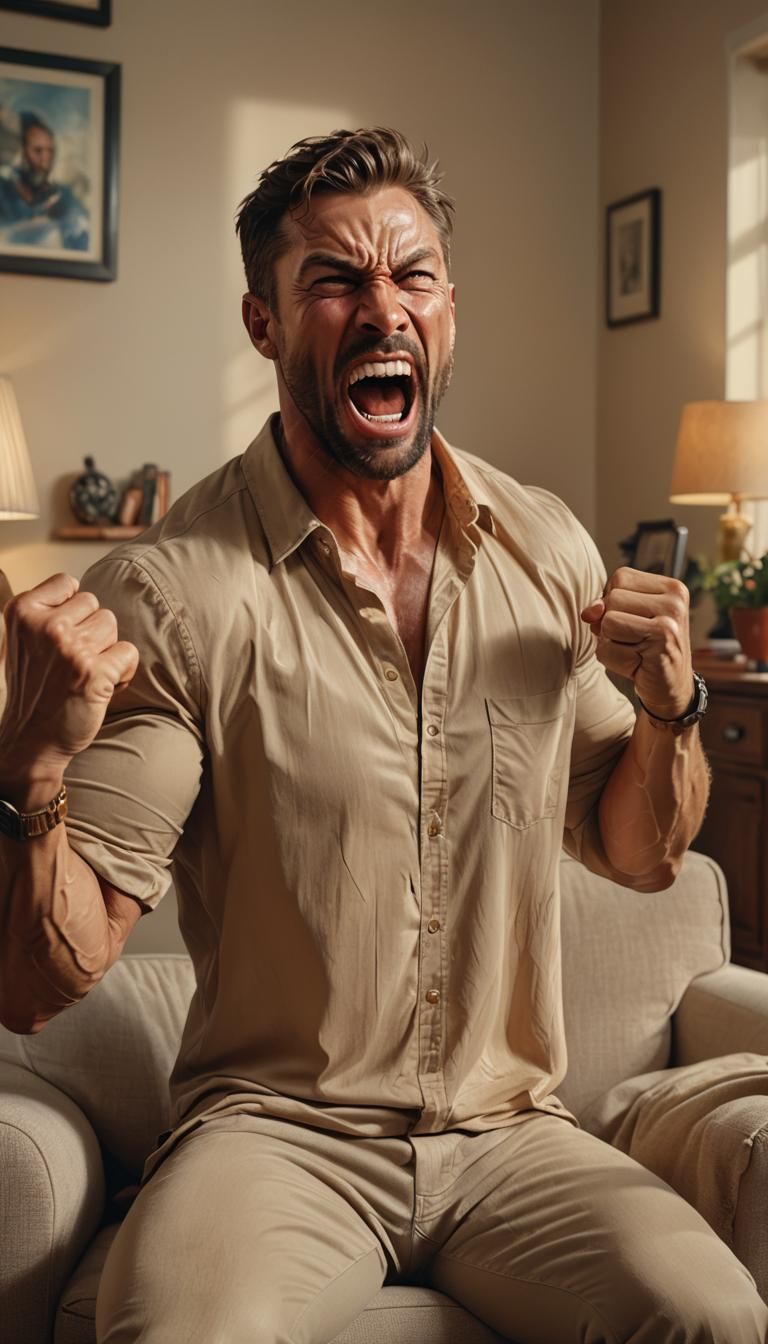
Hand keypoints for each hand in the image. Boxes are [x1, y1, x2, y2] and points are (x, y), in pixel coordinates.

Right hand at [0, 573, 138, 785]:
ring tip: (85, 673)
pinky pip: (129, 653)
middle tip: (72, 662)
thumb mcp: (20, 640)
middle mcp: (46, 626)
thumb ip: (43, 611)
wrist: (30, 740)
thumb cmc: (31, 689)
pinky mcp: (95, 672)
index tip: (62, 636)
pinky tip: (101, 686)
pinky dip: (123, 670)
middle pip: (94, 605)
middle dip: (90, 631)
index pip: (67, 583)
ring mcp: (71, 648)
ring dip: (106, 649)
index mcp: (21, 612)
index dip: (72, 609)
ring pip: (111, 625)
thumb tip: (79, 590)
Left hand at [581, 567, 692, 718]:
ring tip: (635, 652)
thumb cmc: (645, 652)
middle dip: (611, 625)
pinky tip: (637, 665)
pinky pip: (609, 646)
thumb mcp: (624, 621)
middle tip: (636, 642)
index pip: (619, 577)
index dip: (613, 603)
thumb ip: (604, 608)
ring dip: (611, 644)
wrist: (670, 690)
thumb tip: (590, 611)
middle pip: (612, 598)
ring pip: (607, 621)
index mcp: (670, 587)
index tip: (634, 623)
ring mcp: (671, 620)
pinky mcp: (661, 641)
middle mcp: (675, 599)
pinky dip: (613, 660)